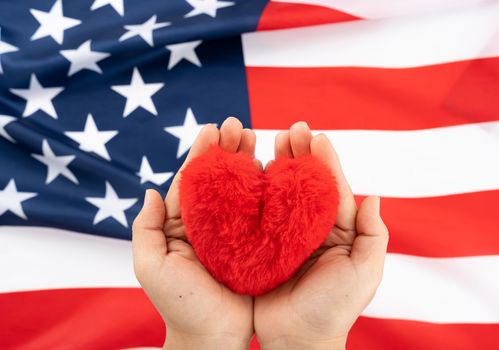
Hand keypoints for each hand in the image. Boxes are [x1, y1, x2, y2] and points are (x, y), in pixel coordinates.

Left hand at [132, 118, 256, 349]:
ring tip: (257, 137)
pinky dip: (268, 189)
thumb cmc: (180, 305)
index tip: (212, 128)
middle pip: (220, 178)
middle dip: (228, 149)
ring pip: (243, 189)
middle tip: (239, 125)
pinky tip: (275, 169)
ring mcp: (236, 232)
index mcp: (184, 224)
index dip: (202, 153)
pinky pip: (263, 212)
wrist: (212, 337)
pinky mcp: (257, 243)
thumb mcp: (151, 266)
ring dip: (249, 161)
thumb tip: (151, 190)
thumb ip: (147, 228)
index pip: (193, 180)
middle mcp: (211, 223)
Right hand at [254, 122, 388, 349]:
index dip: (325, 161)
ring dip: (276, 164)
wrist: (298, 339)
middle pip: (304, 183)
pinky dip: (254, 190)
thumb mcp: (363, 272)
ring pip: (279, 191)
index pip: (331, 188)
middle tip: (291, 128)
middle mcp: (308, 227)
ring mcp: (282, 234)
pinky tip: (248, 170)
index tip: (317, 136)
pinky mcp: (259, 244)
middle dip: (300, 154)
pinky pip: (256, 213)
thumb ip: (372, 236)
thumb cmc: (335, 308)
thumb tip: (375, 197)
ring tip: (270, 139)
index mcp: (335, 230)